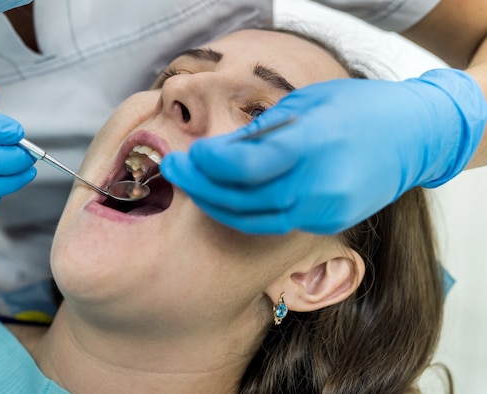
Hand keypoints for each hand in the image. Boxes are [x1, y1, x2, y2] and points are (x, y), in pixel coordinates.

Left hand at [161, 69, 486, 233]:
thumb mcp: (306, 102)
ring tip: (193, 188)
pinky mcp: (328, 225)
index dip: (210, 164)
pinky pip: (276, 225)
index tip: (189, 154)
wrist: (413, 137)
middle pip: (244, 199)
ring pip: (256, 221)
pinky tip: (227, 200)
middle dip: (201, 188)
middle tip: (174, 171)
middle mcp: (319, 184)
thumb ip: (261, 133)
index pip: (247, 165)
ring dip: (217, 206)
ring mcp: (326, 210)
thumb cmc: (357, 108)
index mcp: (314, 143)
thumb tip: (217, 153)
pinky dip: (246, 215)